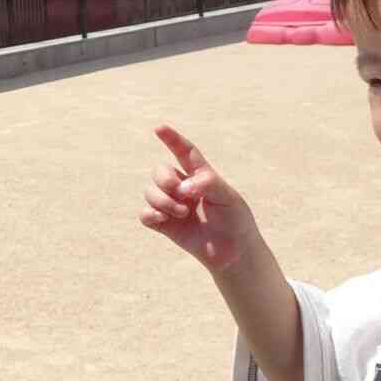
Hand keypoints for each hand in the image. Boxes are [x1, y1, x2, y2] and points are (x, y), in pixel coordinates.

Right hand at [139, 125, 262, 271]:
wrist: (235, 252)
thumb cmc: (236, 221)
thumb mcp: (228, 197)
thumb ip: (208, 184)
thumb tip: (182, 187)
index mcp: (200, 176)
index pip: (185, 152)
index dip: (172, 139)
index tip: (159, 128)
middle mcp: (183, 187)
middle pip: (160, 171)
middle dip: (165, 179)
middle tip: (181, 193)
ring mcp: (172, 206)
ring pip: (150, 192)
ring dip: (162, 200)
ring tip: (181, 213)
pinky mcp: (164, 225)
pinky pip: (144, 214)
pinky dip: (150, 213)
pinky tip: (162, 219)